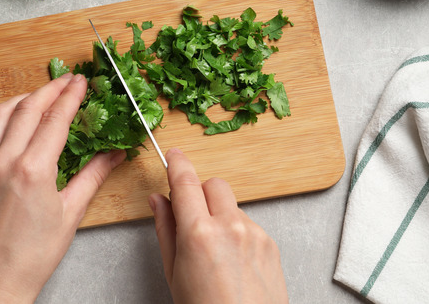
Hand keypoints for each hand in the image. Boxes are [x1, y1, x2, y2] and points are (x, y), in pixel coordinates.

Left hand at [0, 73, 125, 302]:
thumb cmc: (33, 255)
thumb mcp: (71, 214)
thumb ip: (93, 176)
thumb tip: (114, 154)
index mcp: (33, 170)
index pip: (55, 118)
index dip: (71, 96)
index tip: (82, 82)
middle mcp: (4, 161)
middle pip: (27, 107)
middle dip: (50, 89)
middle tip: (67, 80)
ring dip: (22, 97)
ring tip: (41, 94)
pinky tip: (9, 118)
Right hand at [149, 148, 288, 303]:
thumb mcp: (173, 274)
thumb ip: (165, 230)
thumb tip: (158, 200)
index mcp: (198, 234)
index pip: (185, 182)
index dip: (177, 163)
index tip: (173, 154)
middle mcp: (230, 226)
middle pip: (213, 184)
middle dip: (200, 192)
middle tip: (190, 216)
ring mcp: (254, 234)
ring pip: (232, 205)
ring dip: (219, 215)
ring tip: (213, 252)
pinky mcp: (270, 243)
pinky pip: (248, 223)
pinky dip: (237, 232)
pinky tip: (231, 261)